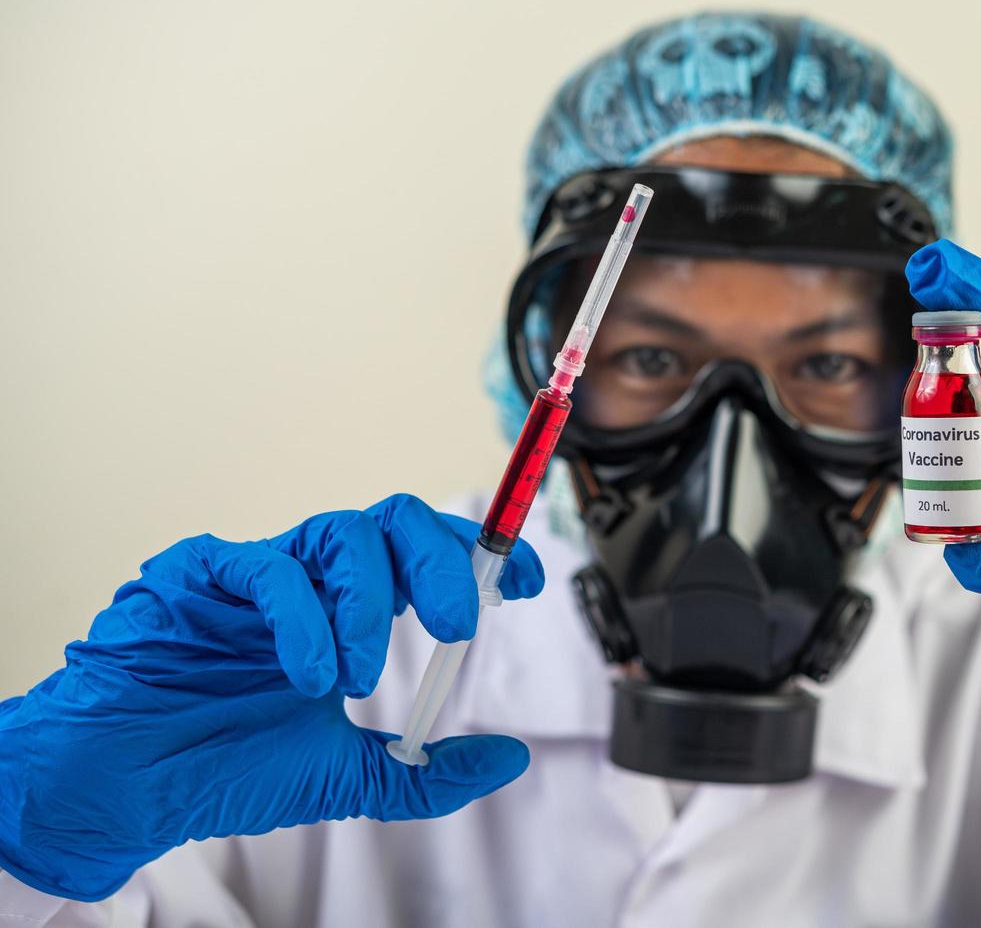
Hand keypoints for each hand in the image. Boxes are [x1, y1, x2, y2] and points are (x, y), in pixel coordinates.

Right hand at [0, 494, 543, 901]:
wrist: (126, 791)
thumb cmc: (223, 770)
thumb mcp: (346, 780)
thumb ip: (425, 773)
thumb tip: (511, 759)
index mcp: (347, 610)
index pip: (425, 553)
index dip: (479, 555)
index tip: (523, 581)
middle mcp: (310, 579)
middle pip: (395, 520)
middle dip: (442, 563)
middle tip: (458, 626)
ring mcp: (256, 570)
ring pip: (340, 533)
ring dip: (368, 602)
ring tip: (357, 677)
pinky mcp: (198, 573)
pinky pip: (265, 566)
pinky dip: (303, 619)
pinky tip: (308, 677)